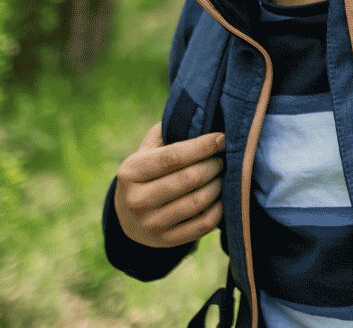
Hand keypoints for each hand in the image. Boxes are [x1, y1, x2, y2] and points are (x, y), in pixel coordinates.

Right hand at [113, 123, 224, 248]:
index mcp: (130, 172)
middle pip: (189, 179)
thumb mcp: (145, 151)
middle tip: (224, 158)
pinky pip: (203, 224)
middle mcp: (137, 200)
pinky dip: (219, 209)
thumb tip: (200, 112)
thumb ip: (166, 131)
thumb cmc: (146, 173)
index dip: (203, 146)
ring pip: (198, 202)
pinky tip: (222, 197)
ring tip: (223, 176)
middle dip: (214, 165)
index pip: (173, 157)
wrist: (128, 218)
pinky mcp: (166, 241)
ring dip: (219, 185)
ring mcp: (151, 224)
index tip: (222, 138)